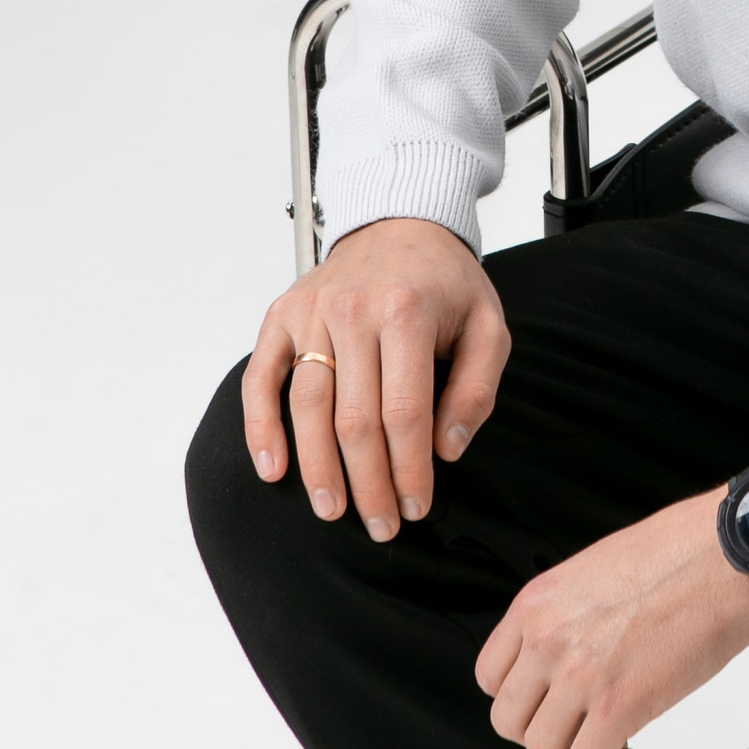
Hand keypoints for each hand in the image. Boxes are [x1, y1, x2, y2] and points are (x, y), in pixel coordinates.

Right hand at [240, 217, 510, 539]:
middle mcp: (353, 310)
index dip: (409, 470)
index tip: (416, 507)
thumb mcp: (487, 324)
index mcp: (407, 311)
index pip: (404, 412)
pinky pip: (262, 379)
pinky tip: (273, 469)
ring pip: (307, 407)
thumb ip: (477, 388)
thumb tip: (447, 449)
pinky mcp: (282, 316)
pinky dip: (261, 427)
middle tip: (380, 526)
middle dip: (368, 484)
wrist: (400, 222)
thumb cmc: (445, 281)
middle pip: (354, 419)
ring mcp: (312, 313)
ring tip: (332, 511)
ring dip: (317, 469)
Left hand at [475, 490, 748, 748]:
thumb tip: (571, 653)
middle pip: (510, 721)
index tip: (550, 704)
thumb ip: (569, 615)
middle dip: (547, 732)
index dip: (523, 699)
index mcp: (538, 602)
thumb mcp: (598, 570)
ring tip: (612, 744)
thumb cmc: (681, 554)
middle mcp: (547, 638)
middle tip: (582, 727)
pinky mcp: (617, 706)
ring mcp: (578, 674)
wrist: (728, 556)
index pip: (492, 676)